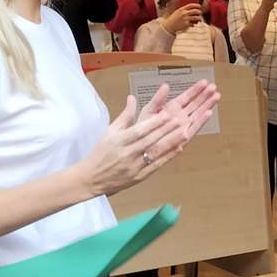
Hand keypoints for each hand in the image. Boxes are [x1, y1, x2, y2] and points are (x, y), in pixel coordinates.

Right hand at [81, 81, 220, 196]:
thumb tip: (132, 98)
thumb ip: (124, 116)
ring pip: (155, 153)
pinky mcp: (140, 177)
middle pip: (149, 140)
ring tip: (184, 133)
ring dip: (170, 143)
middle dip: (166, 130)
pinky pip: (156, 166)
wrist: (92, 179)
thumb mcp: (109, 132)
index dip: (154, 123)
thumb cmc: (101, 153)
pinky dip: (168, 157)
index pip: (139, 130)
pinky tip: (179, 149)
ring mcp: (134, 166)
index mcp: (119, 141)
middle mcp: (127, 153)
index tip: (166, 114)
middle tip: (180, 120)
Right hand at [162, 3, 201, 34]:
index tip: (199, 6)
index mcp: (182, 9)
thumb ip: (184, 10)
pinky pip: (193, 24)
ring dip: (199, 18)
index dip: (196, 5)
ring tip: (199, 20)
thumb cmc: (174, 18)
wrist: (170, 25)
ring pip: (196, 18)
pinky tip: (192, 25)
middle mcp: (184, 13)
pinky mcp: (186, 24)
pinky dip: (193, 24)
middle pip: (195, 11)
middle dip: (199, 12)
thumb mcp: (178, 12)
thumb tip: (192, 9)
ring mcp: (185, 19)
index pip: (190, 5)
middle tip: (200, 13)